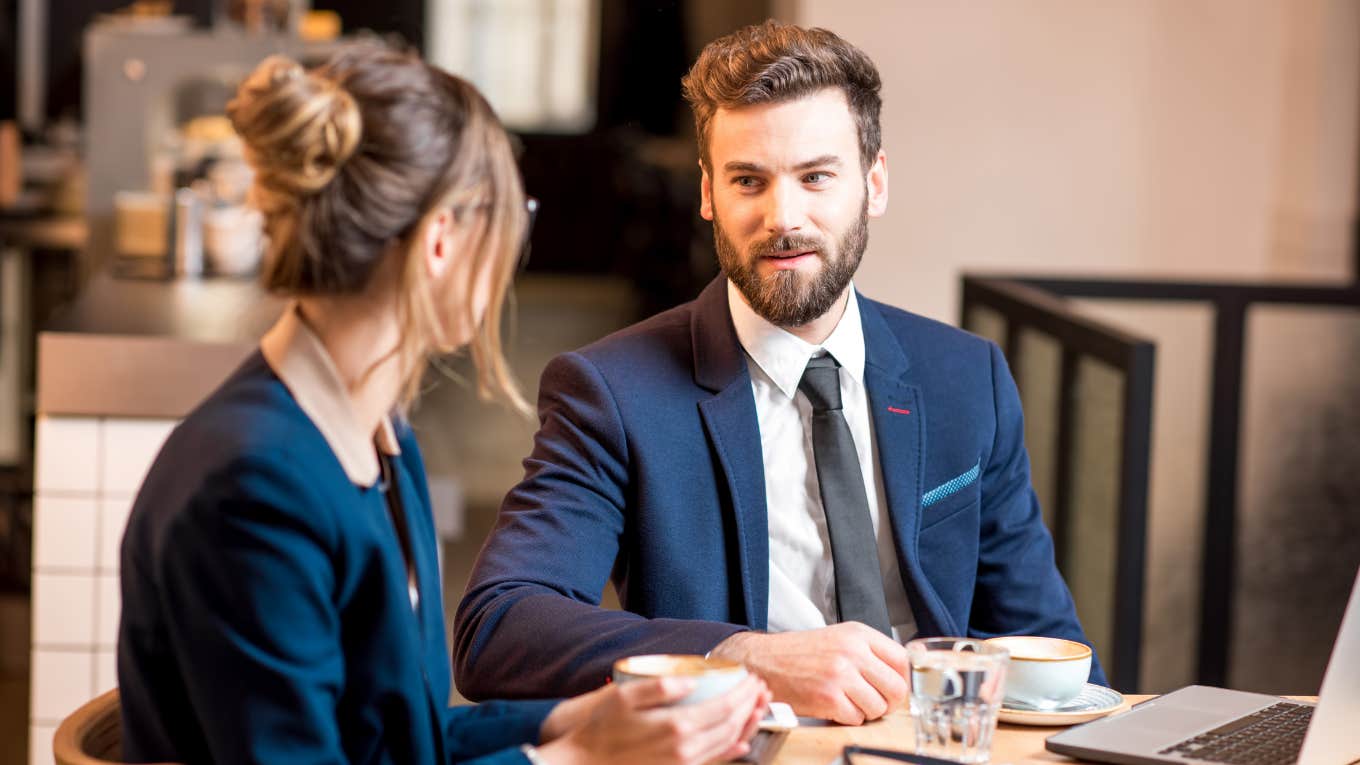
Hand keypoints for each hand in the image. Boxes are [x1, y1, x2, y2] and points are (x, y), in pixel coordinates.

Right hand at [535, 674, 769, 764]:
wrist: (586, 763)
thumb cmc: (600, 729)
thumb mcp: (623, 697)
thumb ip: (659, 687)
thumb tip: (690, 681)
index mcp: (676, 727)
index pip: (724, 707)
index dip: (742, 691)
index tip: (751, 677)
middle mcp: (686, 750)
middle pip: (732, 725)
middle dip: (750, 704)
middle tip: (759, 688)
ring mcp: (684, 764)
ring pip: (728, 744)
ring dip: (748, 724)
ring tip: (757, 706)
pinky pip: (715, 761)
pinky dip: (733, 750)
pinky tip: (742, 742)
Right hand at [709, 622, 907, 724]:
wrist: (763, 661)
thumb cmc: (798, 653)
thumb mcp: (838, 638)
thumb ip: (868, 651)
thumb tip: (898, 674)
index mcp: (857, 634)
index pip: (901, 660)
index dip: (902, 679)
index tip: (894, 688)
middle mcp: (852, 651)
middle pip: (896, 687)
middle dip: (888, 702)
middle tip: (875, 702)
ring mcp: (841, 675)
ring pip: (878, 707)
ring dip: (866, 711)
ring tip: (848, 702)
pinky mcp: (829, 697)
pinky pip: (856, 719)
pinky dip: (847, 719)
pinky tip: (834, 707)